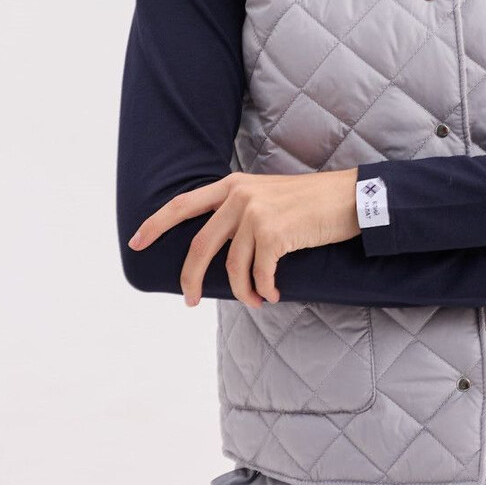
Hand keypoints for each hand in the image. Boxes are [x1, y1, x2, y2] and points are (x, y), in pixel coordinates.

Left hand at [127, 169, 359, 308]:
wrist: (350, 198)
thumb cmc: (313, 202)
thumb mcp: (269, 196)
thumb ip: (242, 213)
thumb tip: (221, 250)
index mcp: (234, 184)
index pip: (184, 204)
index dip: (156, 224)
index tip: (136, 243)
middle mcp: (240, 195)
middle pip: (199, 245)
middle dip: (190, 278)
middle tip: (190, 300)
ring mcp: (256, 213)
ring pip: (232, 267)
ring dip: (242, 291)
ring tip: (256, 300)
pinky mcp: (274, 234)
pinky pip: (259, 274)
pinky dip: (264, 289)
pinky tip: (273, 293)